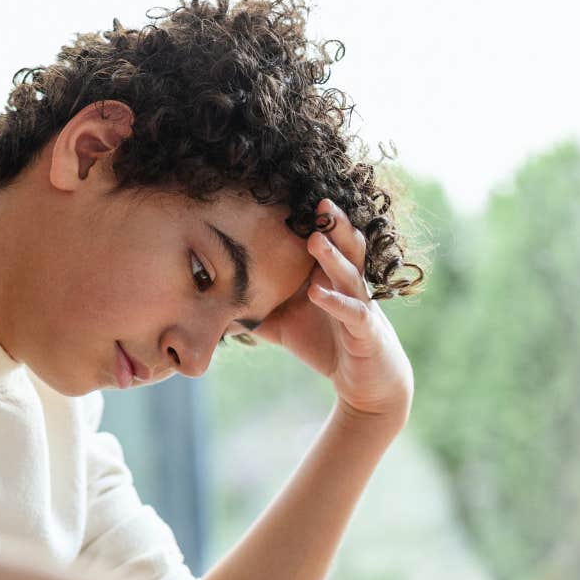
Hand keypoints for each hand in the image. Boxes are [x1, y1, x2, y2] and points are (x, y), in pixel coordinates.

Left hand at [252, 199, 413, 422]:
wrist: (364, 382)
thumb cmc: (325, 344)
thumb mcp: (283, 325)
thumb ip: (254, 309)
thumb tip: (213, 300)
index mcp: (331, 276)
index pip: (326, 241)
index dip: (314, 221)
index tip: (292, 197)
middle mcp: (349, 284)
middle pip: (346, 246)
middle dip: (334, 223)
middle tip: (319, 201)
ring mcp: (360, 305)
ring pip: (350, 273)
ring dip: (332, 256)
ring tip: (314, 239)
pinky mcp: (366, 331)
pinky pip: (353, 313)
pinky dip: (335, 302)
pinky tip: (317, 293)